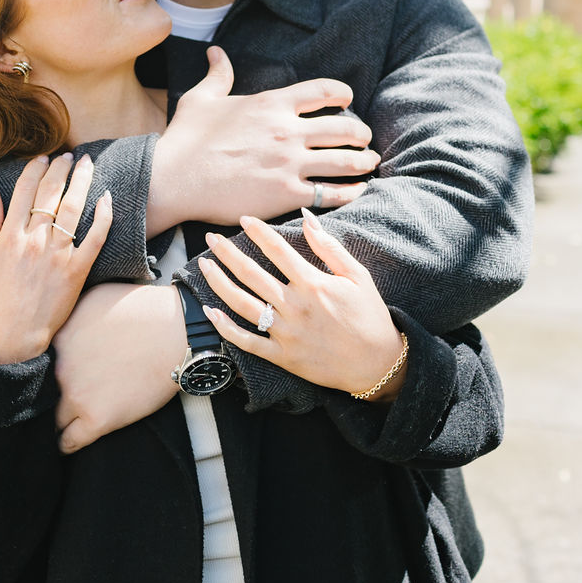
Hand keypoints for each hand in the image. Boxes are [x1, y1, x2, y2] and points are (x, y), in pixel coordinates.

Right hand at [0, 152, 111, 363]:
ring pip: (74, 208)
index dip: (35, 169)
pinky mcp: (78, 270)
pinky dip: (103, 216)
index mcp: (10, 235)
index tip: (43, 158)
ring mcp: (58, 254)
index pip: (25, 190)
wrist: (13, 335)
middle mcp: (35, 240)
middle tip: (69, 155)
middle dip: (61, 168)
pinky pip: (95, 238)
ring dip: (81, 181)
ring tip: (87, 164)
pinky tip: (107, 197)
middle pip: (51, 193)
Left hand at [53, 282, 183, 452]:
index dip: (37, 371)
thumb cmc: (141, 308)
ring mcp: (76, 396)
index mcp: (56, 339)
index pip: (32, 363)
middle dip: (43, 395)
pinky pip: (68, 442)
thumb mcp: (92, 296)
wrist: (174, 332)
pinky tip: (65, 442)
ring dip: (55, 421)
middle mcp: (58, 369)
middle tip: (49, 400)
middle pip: (37, 393)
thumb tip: (55, 318)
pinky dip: (65, 444)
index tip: (42, 376)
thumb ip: (67, 312)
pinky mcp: (97, 420)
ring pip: (51, 420)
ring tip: (57, 425)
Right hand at [147, 46, 378, 232]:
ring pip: (345, 161)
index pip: (322, 91)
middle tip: (365, 139)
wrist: (172, 180)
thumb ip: (217, 74)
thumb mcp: (200, 99)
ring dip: (363, 161)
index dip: (342, 93)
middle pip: (344, 128)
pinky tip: (358, 190)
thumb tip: (215, 51)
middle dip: (360, 133)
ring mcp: (289, 164)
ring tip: (369, 162)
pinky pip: (331, 194)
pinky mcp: (286, 195)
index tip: (348, 99)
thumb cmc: (185, 139)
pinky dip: (350, 192)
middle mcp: (286, 131)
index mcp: (271, 103)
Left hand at [198, 209, 406, 400]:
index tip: (243, 219)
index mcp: (313, 284)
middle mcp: (295, 307)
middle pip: (251, 274)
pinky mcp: (282, 356)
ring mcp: (285, 333)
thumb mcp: (358, 276)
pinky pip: (247, 342)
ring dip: (219, 282)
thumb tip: (307, 218)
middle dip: (227, 253)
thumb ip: (330, 247)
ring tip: (204, 265)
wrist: (377, 364)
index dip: (258, 232)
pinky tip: (210, 311)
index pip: (277, 250)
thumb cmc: (369, 315)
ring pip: (242, 304)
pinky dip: (226, 328)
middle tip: (211, 238)